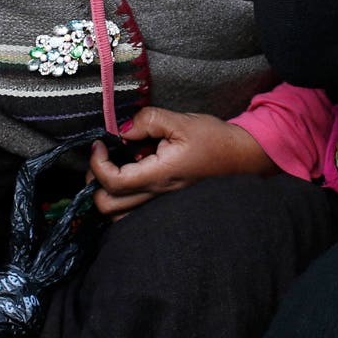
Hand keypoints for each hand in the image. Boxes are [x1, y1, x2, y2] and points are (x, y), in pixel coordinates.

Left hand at [86, 108, 273, 218]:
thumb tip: (123, 129)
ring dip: (108, 194)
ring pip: (118, 216)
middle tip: (102, 158)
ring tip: (114, 170)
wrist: (241, 157)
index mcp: (159, 176)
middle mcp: (157, 196)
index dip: (98, 163)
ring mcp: (161, 204)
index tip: (100, 143)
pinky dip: (122, 200)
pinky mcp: (165, 203)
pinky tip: (130, 178)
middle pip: (108, 206)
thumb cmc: (215, 140)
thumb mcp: (182, 121)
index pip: (113, 182)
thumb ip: (149, 121)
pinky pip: (133, 213)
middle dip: (96, 182)